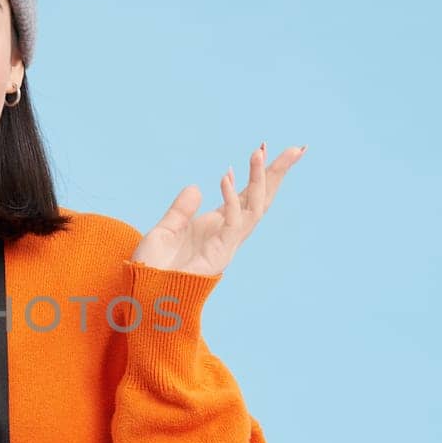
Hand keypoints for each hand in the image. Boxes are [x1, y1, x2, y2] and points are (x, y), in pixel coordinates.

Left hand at [130, 142, 305, 276]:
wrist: (143, 294)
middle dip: (278, 174)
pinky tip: (225, 176)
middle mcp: (227, 234)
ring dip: (259, 180)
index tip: (263, 147)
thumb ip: (181, 210)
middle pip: (261, 199)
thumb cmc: (152, 268)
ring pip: (254, 208)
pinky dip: (231, 199)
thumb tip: (195, 188)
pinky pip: (231, 222)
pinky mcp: (219, 254)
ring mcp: (226, 244)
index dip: (258, 174)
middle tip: (298, 148)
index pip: (247, 196)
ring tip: (259, 152)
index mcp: (217, 226)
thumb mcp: (165, 229)